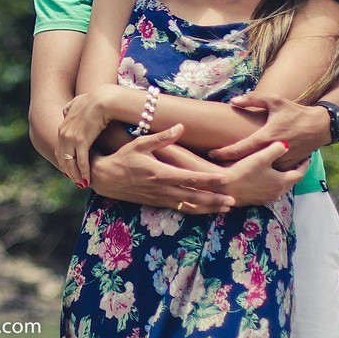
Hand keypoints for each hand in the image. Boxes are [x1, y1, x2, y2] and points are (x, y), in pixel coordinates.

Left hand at [56, 88, 115, 186]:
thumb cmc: (94, 100)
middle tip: (75, 180)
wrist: (102, 99)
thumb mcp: (77, 102)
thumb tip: (64, 110)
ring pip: (71, 162)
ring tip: (81, 184)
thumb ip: (69, 107)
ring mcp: (70, 137)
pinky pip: (81, 161)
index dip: (64, 161)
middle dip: (68, 171)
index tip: (69, 170)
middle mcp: (63, 133)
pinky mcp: (81, 141)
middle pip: (63, 158)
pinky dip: (84, 171)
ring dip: (76, 175)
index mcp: (62, 127)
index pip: (60, 149)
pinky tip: (87, 178)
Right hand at [88, 125, 234, 213]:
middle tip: (233, 201)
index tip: (225, 179)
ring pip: (188, 205)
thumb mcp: (140, 143)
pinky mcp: (156, 202)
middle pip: (194, 196)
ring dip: (208, 207)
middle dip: (215, 199)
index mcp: (160, 173)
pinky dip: (194, 210)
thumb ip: (162, 137)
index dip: (209, 179)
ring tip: (224, 209)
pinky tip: (204, 210)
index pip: (190, 178)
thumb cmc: (122, 157)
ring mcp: (159, 198)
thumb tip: (180, 126)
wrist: (105, 178)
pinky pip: (178, 208)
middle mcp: (162, 188)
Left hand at [207, 91, 329, 168]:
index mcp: (267, 136)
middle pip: (246, 162)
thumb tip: (233, 100)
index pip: (241, 148)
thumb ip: (253, 99)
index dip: (224, 153)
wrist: (319, 126)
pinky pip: (270, 171)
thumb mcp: (275, 100)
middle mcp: (273, 152)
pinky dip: (260, 171)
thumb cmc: (294, 112)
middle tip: (215, 163)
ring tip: (228, 169)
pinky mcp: (288, 167)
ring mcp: (282, 162)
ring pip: (259, 169)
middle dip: (230, 164)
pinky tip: (248, 172)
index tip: (211, 154)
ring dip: (245, 169)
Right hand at [221, 141, 308, 205]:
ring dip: (284, 177)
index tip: (307, 157)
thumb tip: (287, 144)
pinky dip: (273, 182)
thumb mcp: (261, 157)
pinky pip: (271, 190)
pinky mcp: (257, 199)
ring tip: (281, 168)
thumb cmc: (244, 171)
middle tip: (295, 161)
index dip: (304, 165)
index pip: (299, 173)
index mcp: (282, 182)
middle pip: (291, 181)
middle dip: (294, 171)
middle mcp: (278, 192)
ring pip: (281, 186)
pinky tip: (266, 177)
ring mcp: (267, 197)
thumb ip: (276, 149)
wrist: (225, 188)